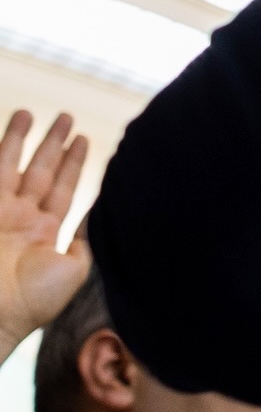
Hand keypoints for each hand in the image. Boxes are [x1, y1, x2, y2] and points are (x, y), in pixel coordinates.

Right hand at [0, 110, 90, 354]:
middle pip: (38, 171)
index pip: (62, 189)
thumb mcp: (74, 269)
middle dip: (51, 143)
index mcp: (44, 232)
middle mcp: (19, 218)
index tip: (84, 139)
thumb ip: (88, 241)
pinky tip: (9, 132)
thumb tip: (100, 219)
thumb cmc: (33, 300)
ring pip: (9, 166)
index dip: (73, 164)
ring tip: (30, 112)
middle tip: (66, 116)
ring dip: (19, 139)